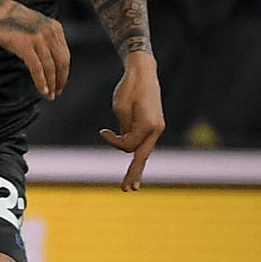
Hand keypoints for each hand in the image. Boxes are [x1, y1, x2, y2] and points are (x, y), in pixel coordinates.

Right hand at [0, 0, 68, 98]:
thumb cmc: (14, 21)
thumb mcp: (37, 28)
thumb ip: (46, 42)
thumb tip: (50, 65)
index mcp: (55, 28)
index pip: (65, 55)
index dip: (64, 72)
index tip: (61, 84)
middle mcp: (50, 33)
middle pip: (62, 62)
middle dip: (61, 80)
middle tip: (57, 92)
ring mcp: (38, 39)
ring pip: (50, 67)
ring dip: (51, 84)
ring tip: (49, 95)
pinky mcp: (25, 46)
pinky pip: (37, 68)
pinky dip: (41, 81)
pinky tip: (43, 91)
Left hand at [99, 51, 162, 190]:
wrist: (143, 72)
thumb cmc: (129, 88)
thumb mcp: (120, 108)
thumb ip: (123, 128)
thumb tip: (125, 140)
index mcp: (149, 125)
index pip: (128, 145)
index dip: (113, 142)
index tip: (103, 131)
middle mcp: (157, 129)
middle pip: (142, 156)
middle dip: (134, 173)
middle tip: (127, 189)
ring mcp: (157, 127)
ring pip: (143, 150)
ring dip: (135, 164)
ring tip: (131, 183)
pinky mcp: (154, 125)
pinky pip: (144, 142)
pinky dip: (136, 151)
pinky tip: (135, 166)